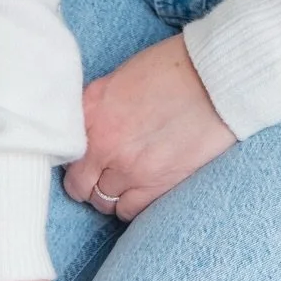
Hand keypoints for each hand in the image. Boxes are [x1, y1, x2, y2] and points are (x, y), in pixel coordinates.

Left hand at [61, 33, 236, 220]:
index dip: (75, 154)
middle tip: (103, 172)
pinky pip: (126, 212)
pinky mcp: (153, 185)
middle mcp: (101, 141)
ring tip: (126, 179)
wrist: (216, 78)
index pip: (64, 148)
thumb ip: (100, 106)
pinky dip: (130, 205)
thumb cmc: (174, 68)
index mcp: (91, 108)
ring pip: (100, 201)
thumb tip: (90, 128)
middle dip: (87, 180)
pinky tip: (141, 187)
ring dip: (109, 193)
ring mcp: (126, 167)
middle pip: (77, 183)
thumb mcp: (123, 76)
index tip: (85, 155)